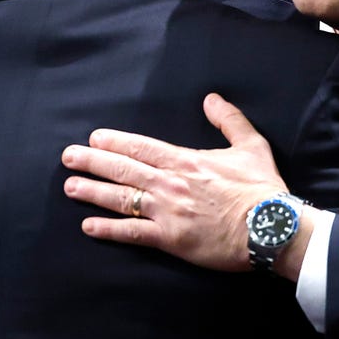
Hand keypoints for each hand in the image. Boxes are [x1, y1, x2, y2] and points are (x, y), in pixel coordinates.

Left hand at [62, 93, 289, 271]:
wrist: (271, 227)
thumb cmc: (262, 188)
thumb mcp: (251, 145)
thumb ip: (229, 120)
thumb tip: (212, 98)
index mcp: (185, 161)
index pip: (141, 146)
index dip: (114, 141)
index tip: (94, 138)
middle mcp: (169, 183)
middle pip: (122, 169)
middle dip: (92, 161)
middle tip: (67, 157)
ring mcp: (167, 211)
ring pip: (120, 198)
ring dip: (92, 191)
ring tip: (70, 186)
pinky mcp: (170, 239)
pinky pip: (132, 233)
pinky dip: (108, 229)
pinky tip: (88, 226)